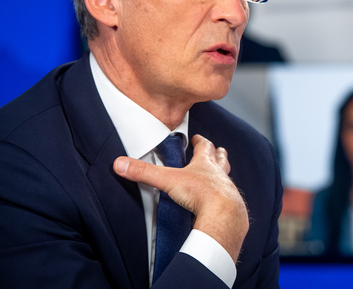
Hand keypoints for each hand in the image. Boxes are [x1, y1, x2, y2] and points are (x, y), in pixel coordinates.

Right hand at [113, 134, 249, 261]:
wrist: (225, 214)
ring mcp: (227, 189)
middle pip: (220, 158)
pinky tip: (219, 202)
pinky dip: (223, 197)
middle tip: (216, 150)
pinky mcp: (231, 205)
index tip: (197, 138)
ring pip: (226, 176)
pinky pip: (228, 198)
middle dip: (217, 153)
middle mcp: (219, 173)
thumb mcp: (168, 180)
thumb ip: (144, 173)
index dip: (200, 141)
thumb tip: (121, 164)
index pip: (204, 146)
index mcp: (205, 163)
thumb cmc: (202, 194)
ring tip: (219, 175)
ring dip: (222, 174)